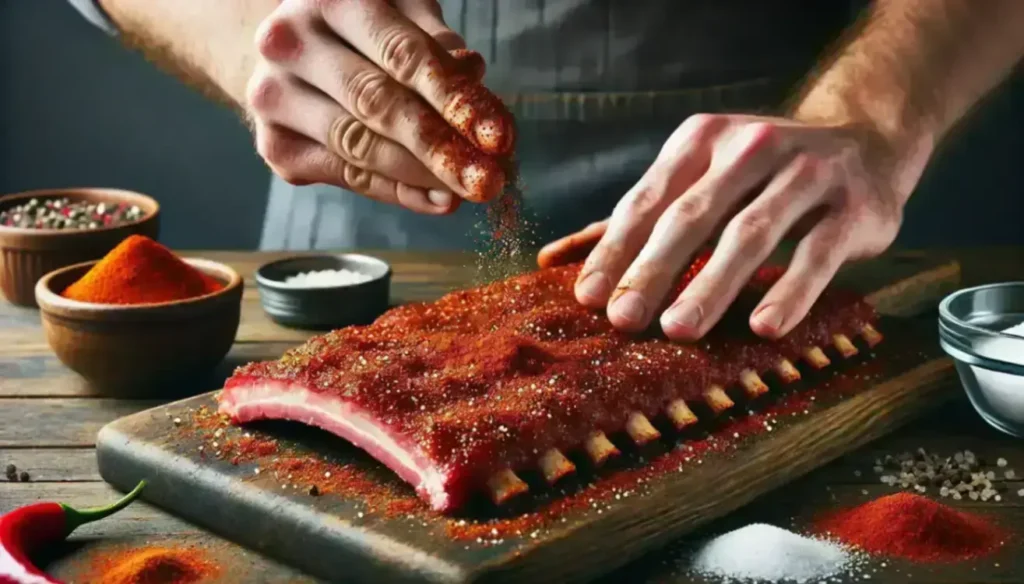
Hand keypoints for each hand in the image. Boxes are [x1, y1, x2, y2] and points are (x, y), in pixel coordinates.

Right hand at [245, 0, 513, 213]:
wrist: (294, 50)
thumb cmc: (365, 29)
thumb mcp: (405, 17)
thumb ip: (437, 45)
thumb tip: (472, 75)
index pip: (404, 56)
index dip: (455, 99)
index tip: (499, 137)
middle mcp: (290, 43)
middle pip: (379, 105)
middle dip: (442, 149)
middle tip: (489, 181)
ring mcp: (274, 95)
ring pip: (359, 146)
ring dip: (422, 177)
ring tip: (467, 194)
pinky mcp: (274, 144)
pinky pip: (346, 175)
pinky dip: (396, 192)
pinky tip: (436, 200)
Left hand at [538, 114, 915, 340]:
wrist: (867, 141)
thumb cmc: (760, 176)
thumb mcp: (699, 176)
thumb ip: (637, 218)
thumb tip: (552, 259)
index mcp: (701, 140)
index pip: (649, 200)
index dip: (617, 250)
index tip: (588, 298)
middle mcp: (751, 147)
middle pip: (693, 216)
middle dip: (654, 270)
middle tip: (623, 320)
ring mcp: (806, 173)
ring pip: (752, 234)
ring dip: (712, 284)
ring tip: (679, 330)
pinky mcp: (854, 206)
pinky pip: (817, 252)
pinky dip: (790, 290)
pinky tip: (765, 326)